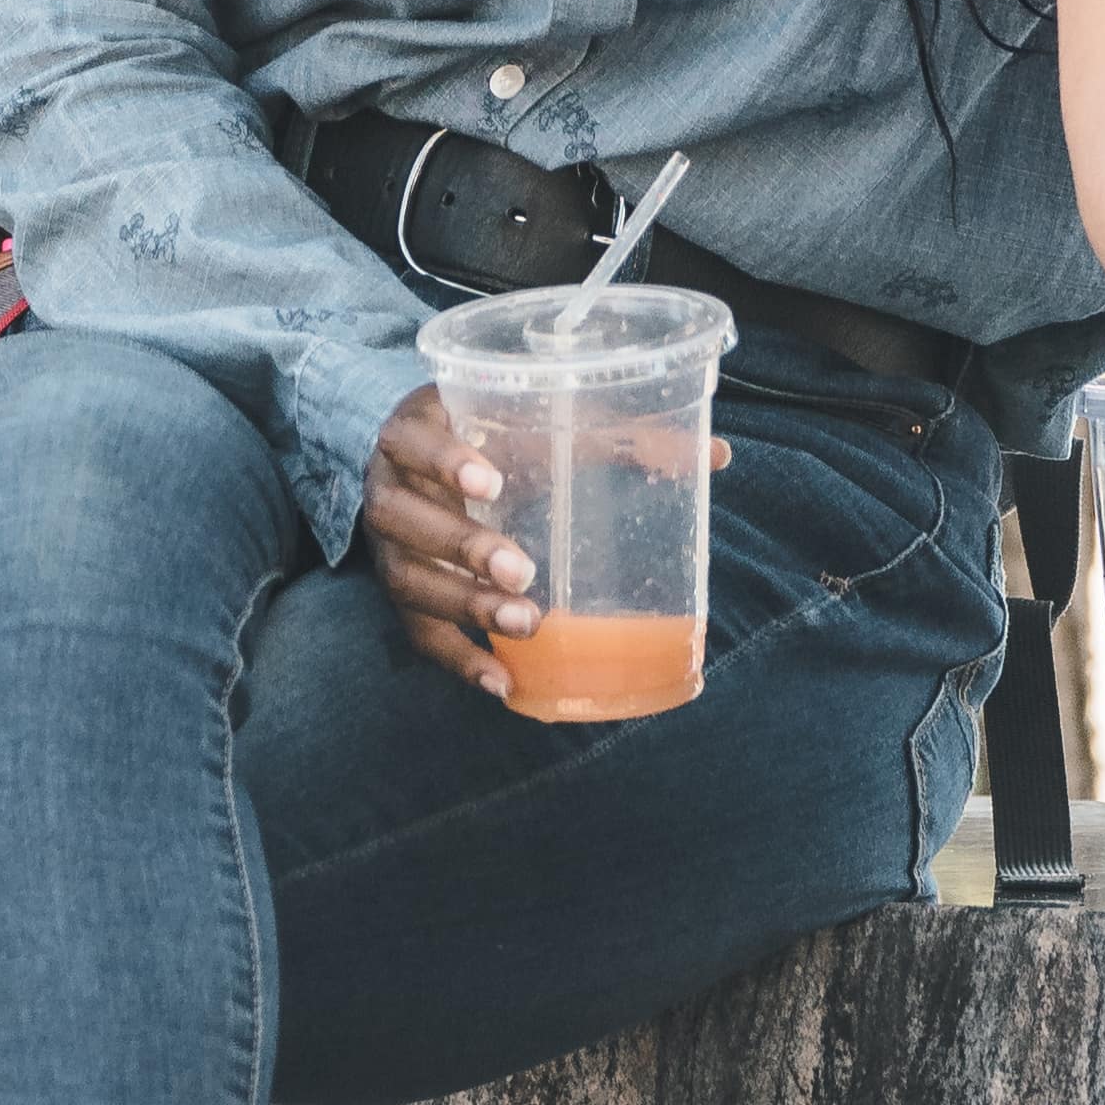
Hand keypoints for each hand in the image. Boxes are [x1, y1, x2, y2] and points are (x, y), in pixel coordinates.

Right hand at [354, 388, 722, 701]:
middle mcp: (389, 489)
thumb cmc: (488, 435)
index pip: (414, 441)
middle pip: (407, 521)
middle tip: (522, 571)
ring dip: (465, 606)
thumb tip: (716, 456)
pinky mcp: (402, 593)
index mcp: (414, 431)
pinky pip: (420, 633)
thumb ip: (616, 434)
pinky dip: (460, 660)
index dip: (445, 462)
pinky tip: (502, 682)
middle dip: (463, 548)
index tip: (494, 483)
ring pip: (411, 582)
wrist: (415, 462)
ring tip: (524, 624)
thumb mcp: (535, 421)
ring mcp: (388, 547)